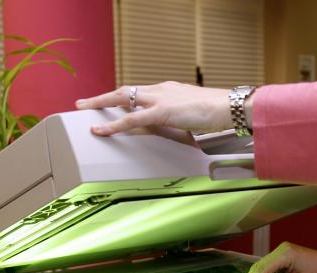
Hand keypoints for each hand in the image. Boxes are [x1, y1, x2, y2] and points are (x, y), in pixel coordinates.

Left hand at [75, 81, 232, 135]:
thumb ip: (185, 125)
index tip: (114, 103)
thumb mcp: (197, 119)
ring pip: (123, 97)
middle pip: (127, 90)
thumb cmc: (222, 114)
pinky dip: (113, 125)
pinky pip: (131, 119)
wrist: (232, 108)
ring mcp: (161, 99)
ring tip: (84, 109)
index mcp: (172, 91)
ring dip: (101, 103)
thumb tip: (186, 138)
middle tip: (86, 103)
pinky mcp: (162, 111)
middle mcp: (163, 90)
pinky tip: (100, 130)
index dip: (126, 98)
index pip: (142, 92)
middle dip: (105, 97)